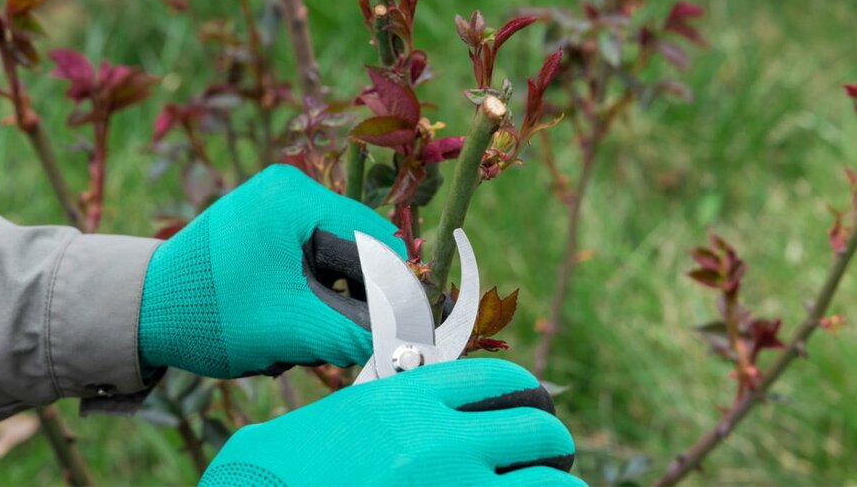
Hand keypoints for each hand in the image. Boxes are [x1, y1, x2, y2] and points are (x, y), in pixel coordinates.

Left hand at [138, 164, 405, 377]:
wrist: (141, 310)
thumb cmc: (212, 314)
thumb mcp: (292, 327)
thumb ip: (356, 334)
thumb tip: (412, 345)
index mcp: (296, 198)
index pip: (372, 239)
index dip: (393, 287)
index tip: (403, 329)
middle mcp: (288, 189)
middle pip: (355, 247)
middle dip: (355, 298)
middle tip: (343, 340)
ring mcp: (274, 204)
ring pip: (335, 256)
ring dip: (333, 299)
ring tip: (307, 334)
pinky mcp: (264, 223)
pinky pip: (310, 256)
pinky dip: (312, 292)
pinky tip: (292, 320)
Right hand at [200, 359, 585, 485]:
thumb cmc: (302, 461)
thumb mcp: (360, 413)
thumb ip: (417, 403)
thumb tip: (473, 402)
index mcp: (412, 400)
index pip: (505, 383)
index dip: (531, 395)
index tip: (535, 407)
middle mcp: (439, 444)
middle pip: (539, 432)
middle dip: (553, 444)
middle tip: (551, 455)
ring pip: (551, 485)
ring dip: (557, 485)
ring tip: (550, 485)